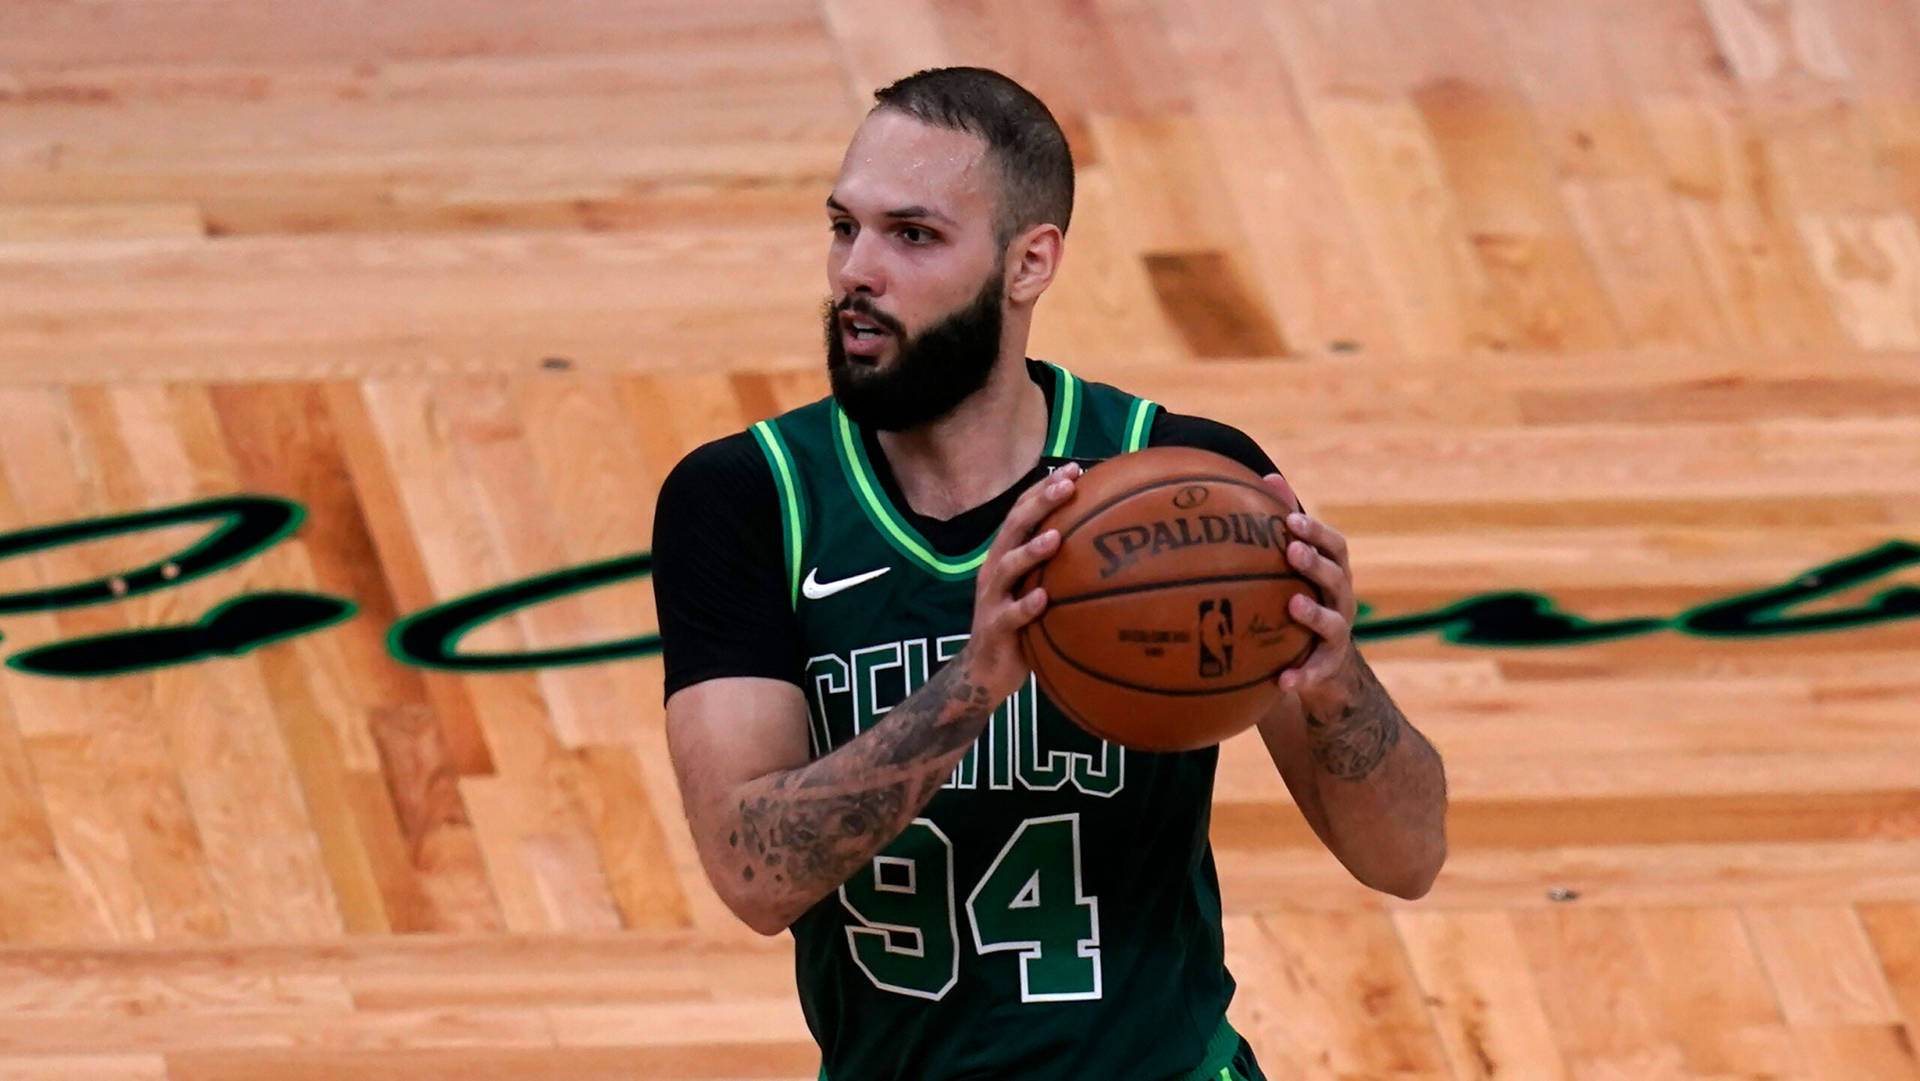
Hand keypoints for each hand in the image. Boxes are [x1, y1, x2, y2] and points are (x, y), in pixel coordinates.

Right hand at [960, 462, 1079, 702]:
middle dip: (1040, 503)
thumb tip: (1105, 544)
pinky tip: (1044, 599)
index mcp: (1006, 555)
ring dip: (1031, 550)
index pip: (1022, 511)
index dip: (1044, 488)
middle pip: (1014, 527)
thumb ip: (1060, 565)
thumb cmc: (1021, 624)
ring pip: (1007, 567)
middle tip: (1067, 486)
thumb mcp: (1038, 588)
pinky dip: (1026, 606)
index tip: (1075, 469)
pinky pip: (1010, 616)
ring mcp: (992, 598)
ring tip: (1056, 537)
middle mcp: (996, 569)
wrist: (985, 671)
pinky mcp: (994, 628)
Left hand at [1260, 473, 1360, 706]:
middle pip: (1336, 577)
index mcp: (1334, 572)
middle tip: (1291, 550)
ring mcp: (1338, 635)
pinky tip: (1282, 681)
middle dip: (1315, 562)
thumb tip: (1265, 477)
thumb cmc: (1304, 598)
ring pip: (1332, 623)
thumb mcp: (1297, 566)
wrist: (1325, 664)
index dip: (1316, 531)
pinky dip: (1301, 675)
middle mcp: (1342, 600)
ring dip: (1314, 612)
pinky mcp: (1327, 667)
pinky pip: (1315, 672)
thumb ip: (1284, 524)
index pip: (1335, 545)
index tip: (1291, 518)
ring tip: (1292, 604)